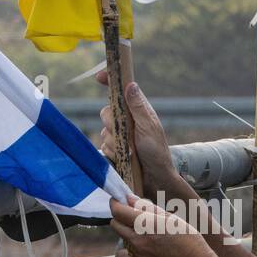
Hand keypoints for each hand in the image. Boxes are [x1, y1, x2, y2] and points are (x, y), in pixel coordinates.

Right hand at [97, 72, 177, 199]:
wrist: (154, 179)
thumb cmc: (157, 152)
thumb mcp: (148, 127)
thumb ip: (137, 107)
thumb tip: (130, 84)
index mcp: (137, 110)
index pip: (120, 90)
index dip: (110, 81)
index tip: (99, 76)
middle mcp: (127, 120)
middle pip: (105, 112)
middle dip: (112, 124)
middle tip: (126, 134)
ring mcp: (119, 134)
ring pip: (103, 130)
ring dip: (115, 142)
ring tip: (129, 150)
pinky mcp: (113, 148)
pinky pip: (102, 146)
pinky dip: (111, 152)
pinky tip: (123, 157)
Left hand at [110, 195, 221, 256]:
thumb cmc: (189, 240)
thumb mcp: (171, 218)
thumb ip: (147, 208)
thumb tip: (130, 199)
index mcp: (145, 225)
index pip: (117, 211)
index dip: (115, 203)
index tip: (118, 200)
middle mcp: (137, 240)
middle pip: (115, 224)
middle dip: (121, 217)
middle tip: (134, 214)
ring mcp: (138, 254)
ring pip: (124, 238)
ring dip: (130, 232)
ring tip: (150, 232)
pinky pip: (134, 250)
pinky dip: (139, 245)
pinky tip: (156, 246)